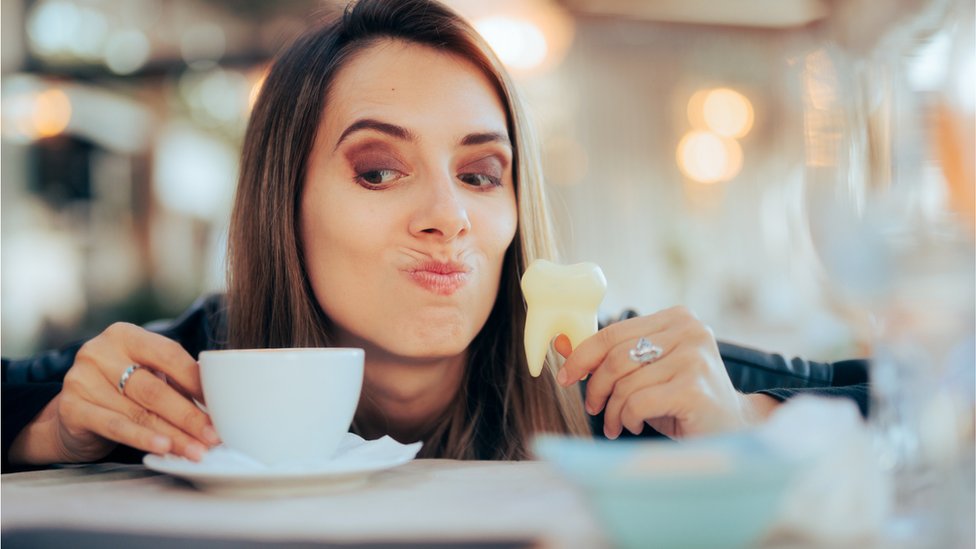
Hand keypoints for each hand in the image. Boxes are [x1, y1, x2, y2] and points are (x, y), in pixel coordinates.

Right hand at [9, 323, 219, 464]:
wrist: (73, 412)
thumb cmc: (121, 389)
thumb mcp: (147, 373)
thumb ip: (176, 379)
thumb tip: (220, 398)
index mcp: (124, 335)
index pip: (169, 354)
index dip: (197, 380)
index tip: (220, 404)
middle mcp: (99, 352)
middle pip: (155, 388)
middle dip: (189, 416)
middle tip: (213, 436)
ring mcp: (81, 380)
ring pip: (139, 412)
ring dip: (173, 435)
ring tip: (197, 450)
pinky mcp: (72, 408)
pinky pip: (116, 426)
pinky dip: (143, 438)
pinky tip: (164, 448)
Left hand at [555, 306, 777, 438]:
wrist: (733, 432)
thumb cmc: (681, 401)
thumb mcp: (644, 373)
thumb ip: (606, 357)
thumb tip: (559, 343)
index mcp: (677, 318)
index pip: (614, 331)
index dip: (583, 355)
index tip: (567, 377)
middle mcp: (690, 331)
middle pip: (616, 356)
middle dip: (596, 387)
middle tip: (593, 409)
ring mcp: (695, 358)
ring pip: (625, 382)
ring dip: (613, 410)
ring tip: (617, 424)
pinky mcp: (694, 388)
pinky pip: (638, 402)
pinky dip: (628, 419)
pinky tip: (637, 426)